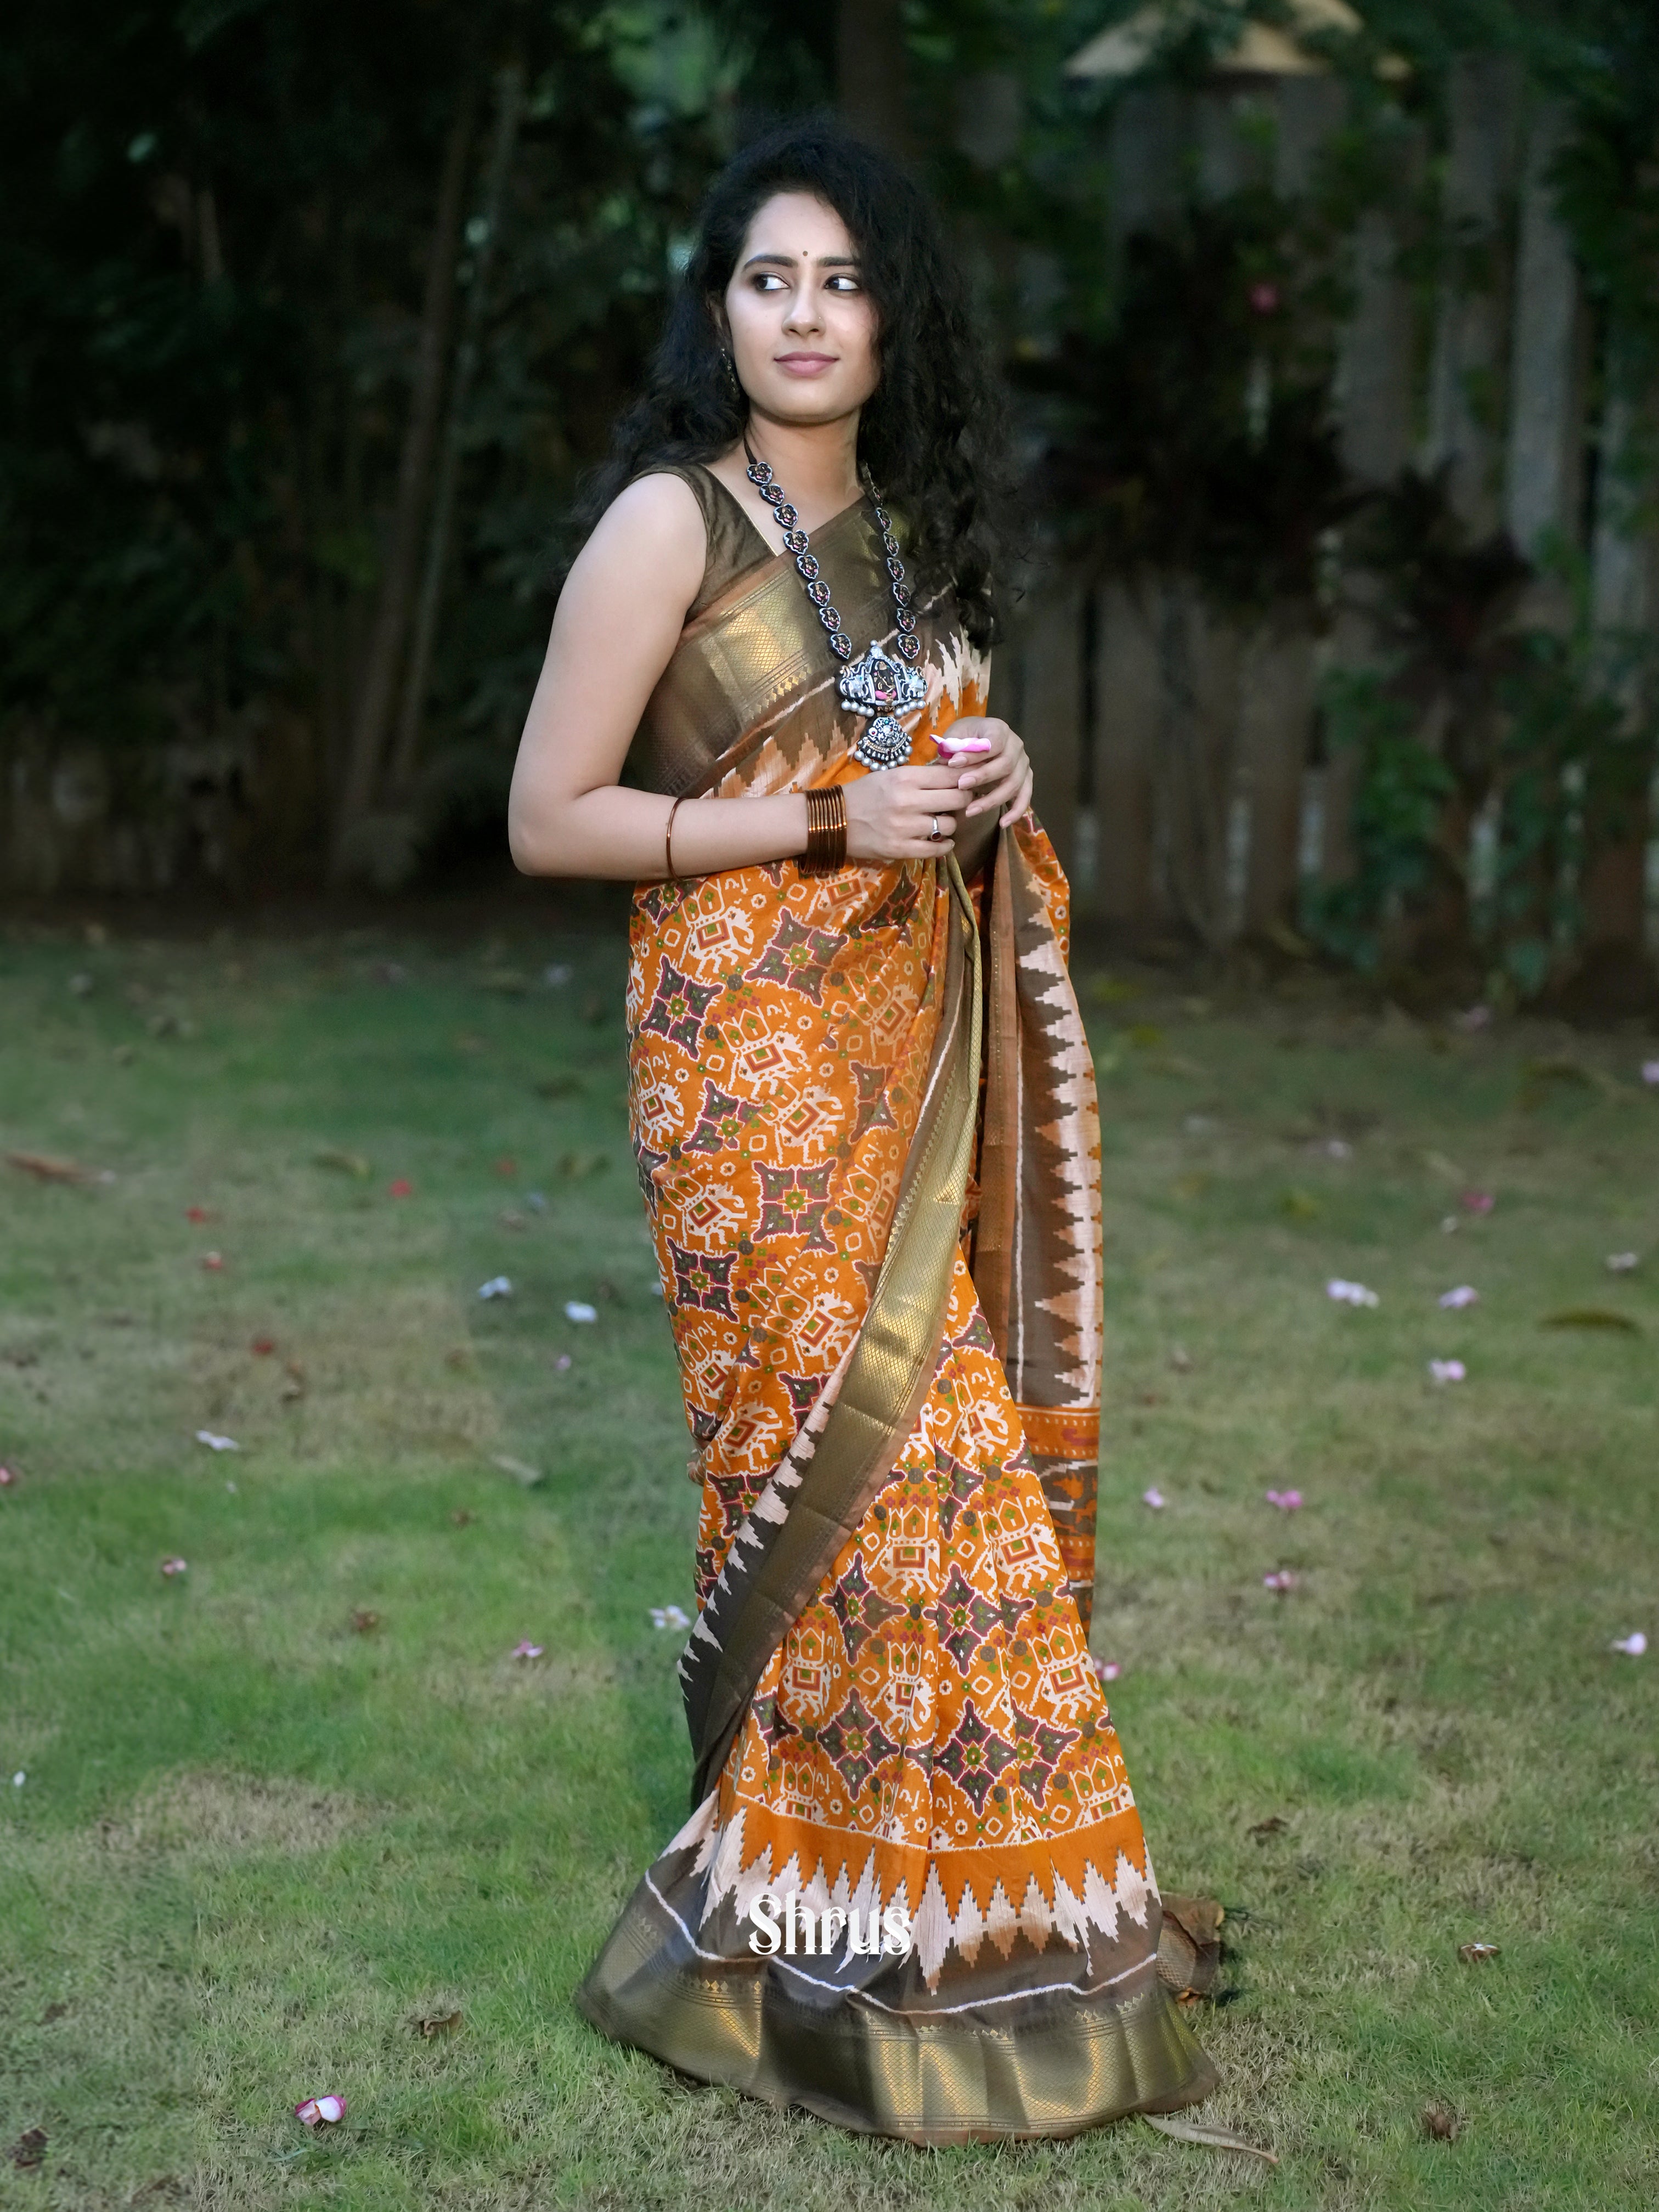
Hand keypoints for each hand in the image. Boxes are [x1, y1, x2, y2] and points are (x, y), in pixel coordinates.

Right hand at [841, 762, 971, 862]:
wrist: (833, 820)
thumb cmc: (863, 794)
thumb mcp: (891, 776)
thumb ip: (921, 776)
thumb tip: (954, 774)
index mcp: (905, 778)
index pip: (951, 776)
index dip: (964, 779)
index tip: (966, 783)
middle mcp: (908, 801)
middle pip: (958, 799)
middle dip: (963, 800)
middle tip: (958, 803)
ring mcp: (904, 827)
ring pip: (950, 825)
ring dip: (951, 824)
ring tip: (942, 822)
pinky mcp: (900, 849)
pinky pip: (936, 849)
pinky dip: (945, 846)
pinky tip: (943, 841)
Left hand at [936, 717, 1032, 826]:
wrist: (979, 740)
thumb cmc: (966, 738)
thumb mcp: (956, 735)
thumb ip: (952, 747)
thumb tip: (948, 763)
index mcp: (999, 729)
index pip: (993, 741)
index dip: (975, 754)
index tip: (953, 763)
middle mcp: (1016, 745)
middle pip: (1006, 764)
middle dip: (982, 777)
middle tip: (960, 786)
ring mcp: (1023, 764)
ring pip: (1014, 784)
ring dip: (992, 800)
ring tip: (970, 810)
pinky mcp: (1025, 780)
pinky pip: (1025, 798)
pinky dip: (1015, 812)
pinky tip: (1002, 824)